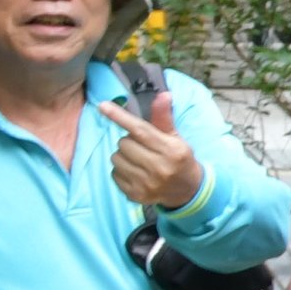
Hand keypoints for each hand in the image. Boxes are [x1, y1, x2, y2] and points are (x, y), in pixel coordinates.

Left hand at [105, 84, 204, 215]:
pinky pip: (114, 173)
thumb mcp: (175, 137)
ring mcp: (147, 183)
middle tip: (142, 146)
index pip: (140, 130)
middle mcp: (159, 167)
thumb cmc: (179, 158)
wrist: (187, 190)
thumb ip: (164, 118)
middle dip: (129, 141)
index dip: (120, 117)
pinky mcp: (136, 194)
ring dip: (123, 155)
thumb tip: (163, 95)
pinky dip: (121, 170)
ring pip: (116, 158)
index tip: (103, 106)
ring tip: (138, 159)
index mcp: (171, 150)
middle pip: (124, 143)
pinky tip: (135, 172)